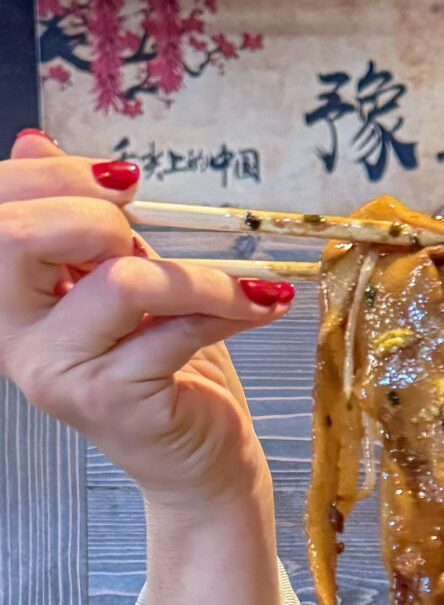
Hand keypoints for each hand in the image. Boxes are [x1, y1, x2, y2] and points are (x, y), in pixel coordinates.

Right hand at [0, 129, 290, 514]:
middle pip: (19, 235)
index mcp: (8, 300)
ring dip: (194, 274)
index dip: (53, 176)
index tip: (121, 182)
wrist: (199, 464)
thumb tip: (34, 140)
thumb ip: (81, 225)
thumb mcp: (121, 281)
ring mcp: (59, 373)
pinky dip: (227, 309)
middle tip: (151, 240)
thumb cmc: (164, 372)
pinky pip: (173, 329)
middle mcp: (15, 338)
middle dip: (100, 217)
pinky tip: (258, 308)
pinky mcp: (112, 400)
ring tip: (242, 288)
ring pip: (118, 281)